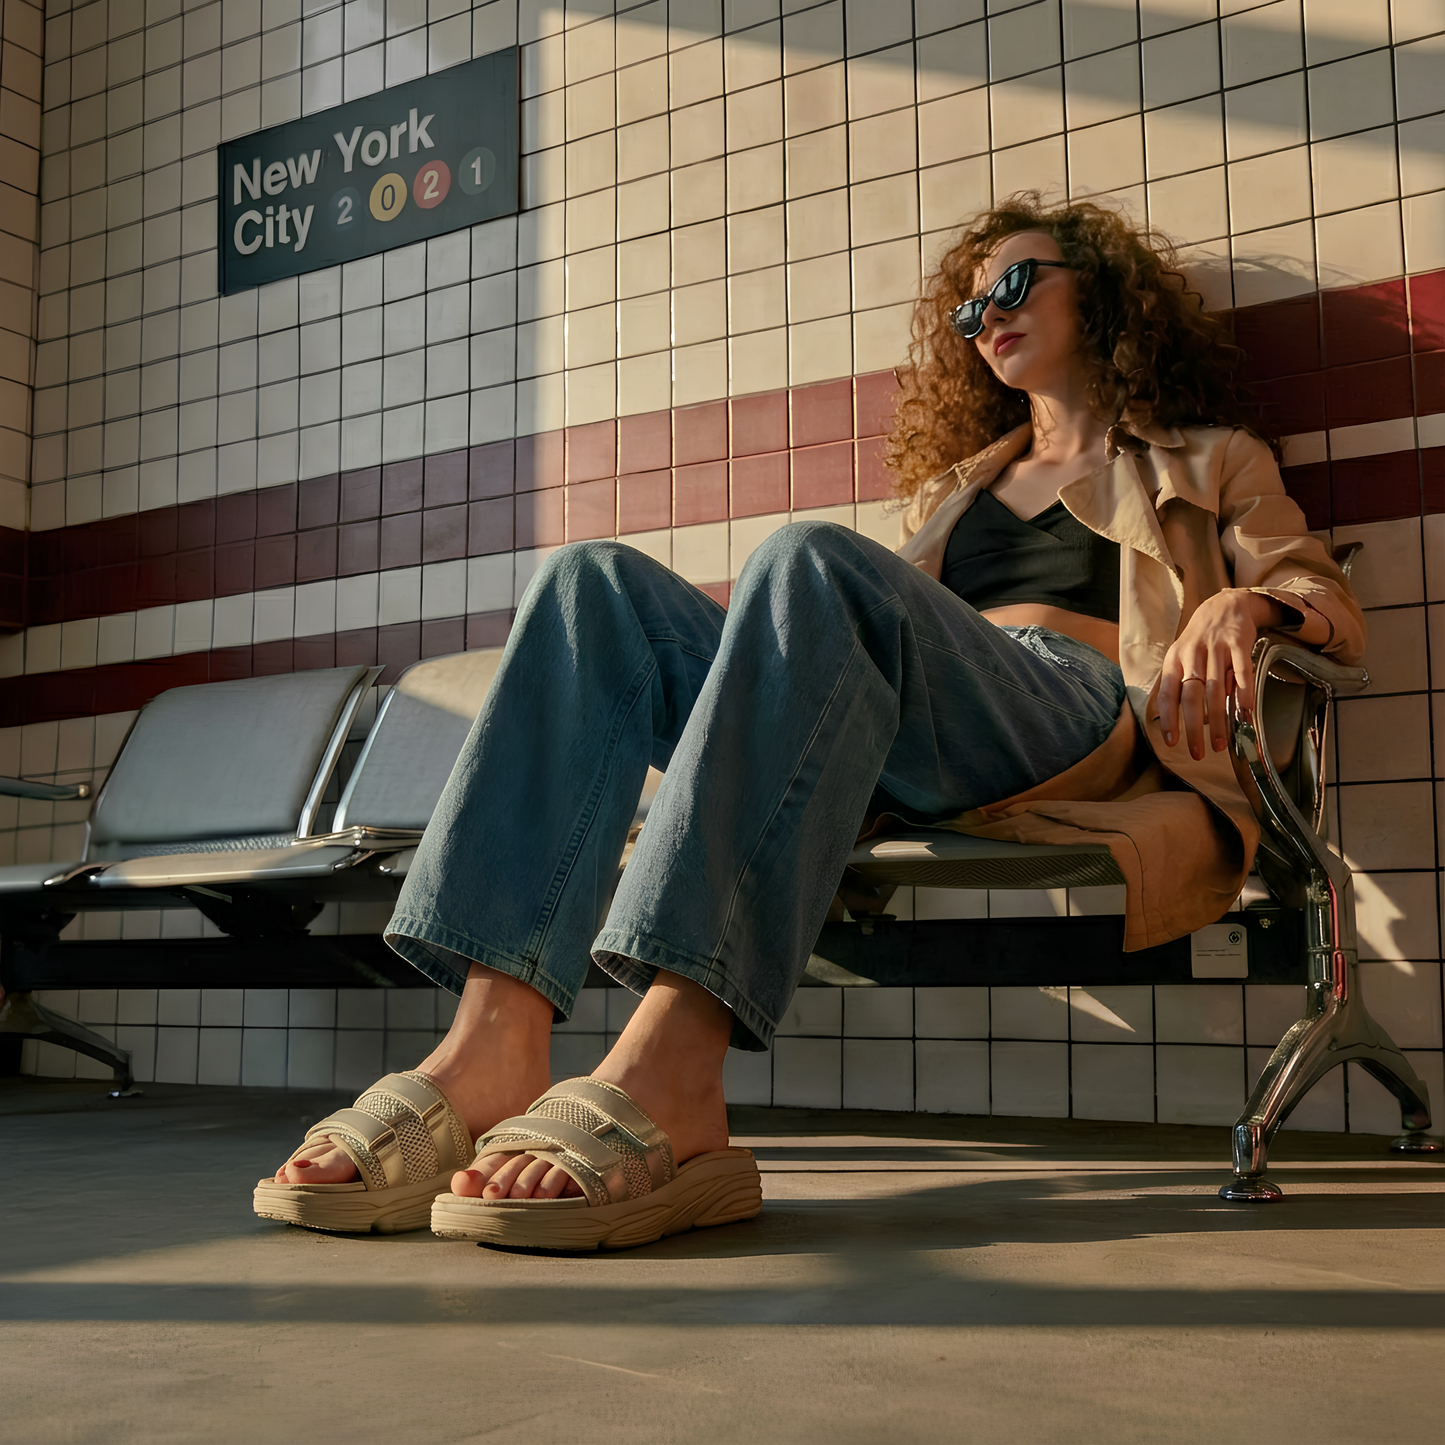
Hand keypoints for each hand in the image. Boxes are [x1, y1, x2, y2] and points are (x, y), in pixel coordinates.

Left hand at [1158, 590, 1287, 760]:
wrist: (1225, 605)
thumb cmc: (1200, 640)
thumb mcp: (1182, 656)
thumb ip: (1180, 683)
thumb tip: (1175, 720)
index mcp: (1175, 659)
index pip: (1168, 693)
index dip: (1169, 719)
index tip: (1172, 742)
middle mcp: (1193, 654)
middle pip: (1191, 696)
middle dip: (1194, 727)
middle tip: (1198, 753)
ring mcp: (1216, 647)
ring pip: (1216, 688)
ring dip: (1218, 719)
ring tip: (1220, 744)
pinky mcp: (1239, 642)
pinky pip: (1242, 670)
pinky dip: (1244, 692)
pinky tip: (1246, 713)